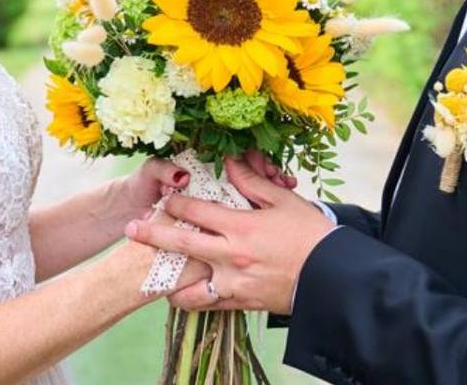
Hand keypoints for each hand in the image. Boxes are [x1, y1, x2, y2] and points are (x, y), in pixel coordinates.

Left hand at [124, 156, 334, 314]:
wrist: (335, 277)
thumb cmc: (312, 234)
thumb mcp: (283, 201)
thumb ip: (251, 182)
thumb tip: (229, 161)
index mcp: (240, 227)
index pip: (197, 211)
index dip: (176, 202)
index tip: (164, 198)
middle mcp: (231, 257)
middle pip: (182, 245)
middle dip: (153, 235)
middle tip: (131, 230)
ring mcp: (235, 284)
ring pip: (189, 286)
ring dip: (168, 280)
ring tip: (154, 276)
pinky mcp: (243, 303)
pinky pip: (210, 305)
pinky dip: (193, 301)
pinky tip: (183, 296)